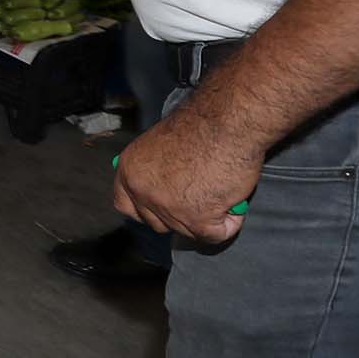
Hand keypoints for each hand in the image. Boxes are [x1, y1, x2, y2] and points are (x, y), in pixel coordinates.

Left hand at [113, 100, 259, 243]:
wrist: (226, 122)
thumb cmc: (202, 126)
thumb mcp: (159, 146)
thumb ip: (153, 172)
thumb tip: (162, 190)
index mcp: (129, 170)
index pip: (125, 205)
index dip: (146, 210)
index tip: (164, 207)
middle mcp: (141, 191)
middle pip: (157, 223)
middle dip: (179, 217)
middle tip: (202, 197)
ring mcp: (167, 207)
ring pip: (188, 232)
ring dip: (209, 217)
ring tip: (222, 190)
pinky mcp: (195, 219)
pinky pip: (215, 235)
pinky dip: (230, 223)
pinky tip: (233, 202)